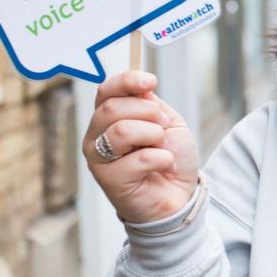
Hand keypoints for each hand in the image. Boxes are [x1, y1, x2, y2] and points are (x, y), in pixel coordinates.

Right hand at [81, 71, 199, 223]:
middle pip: (114, 108)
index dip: (127, 81)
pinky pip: (140, 159)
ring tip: (162, 148)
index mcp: (108, 117)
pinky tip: (165, 168)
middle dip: (149, 113)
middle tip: (164, 128)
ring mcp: (98, 158)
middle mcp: (96, 136)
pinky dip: (163, 160)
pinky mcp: (108, 180)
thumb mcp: (167, 123)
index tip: (152, 81)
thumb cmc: (170, 158)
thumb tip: (140, 87)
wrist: (180, 196)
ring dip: (154, 136)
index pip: (106, 90)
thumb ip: (151, 104)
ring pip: (123, 131)